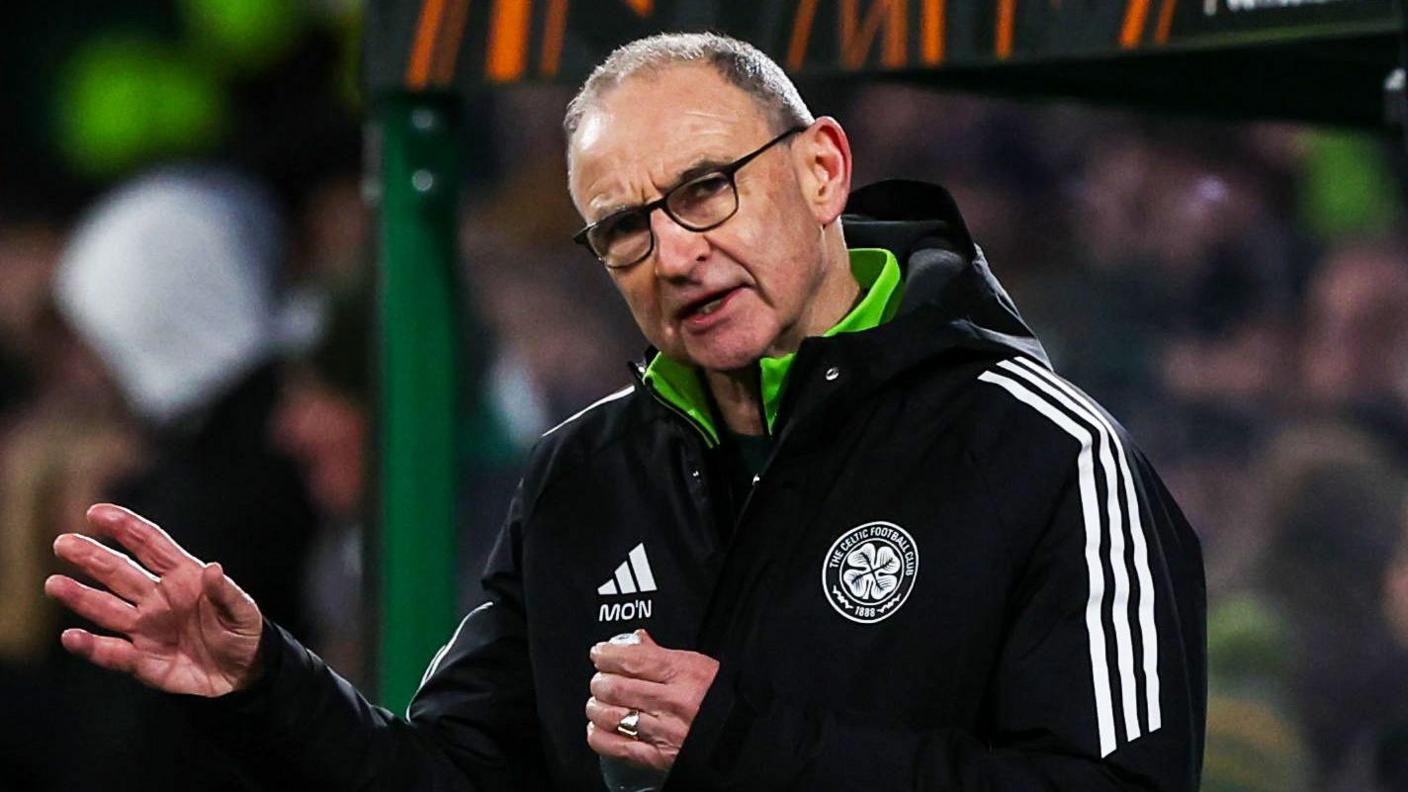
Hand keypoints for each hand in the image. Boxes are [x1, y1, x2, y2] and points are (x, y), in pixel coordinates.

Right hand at [43, 504, 263, 696]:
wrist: (243, 673)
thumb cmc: (242, 632)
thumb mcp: (243, 612)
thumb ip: (226, 593)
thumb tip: (213, 569)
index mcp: (183, 577)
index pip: (149, 545)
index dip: (125, 528)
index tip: (96, 513)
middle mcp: (157, 598)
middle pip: (119, 572)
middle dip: (92, 557)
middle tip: (63, 543)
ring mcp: (145, 628)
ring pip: (106, 608)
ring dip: (80, 597)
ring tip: (55, 585)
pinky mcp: (141, 660)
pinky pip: (111, 652)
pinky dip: (90, 646)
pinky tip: (70, 637)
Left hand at [585, 629, 719, 772]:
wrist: (744, 739)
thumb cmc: (723, 699)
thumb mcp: (700, 667)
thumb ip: (662, 654)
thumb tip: (635, 641)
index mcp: (686, 674)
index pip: (633, 659)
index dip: (607, 655)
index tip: (599, 653)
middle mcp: (673, 702)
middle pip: (616, 686)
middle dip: (600, 680)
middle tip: (600, 679)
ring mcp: (664, 732)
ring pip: (610, 715)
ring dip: (596, 706)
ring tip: (598, 701)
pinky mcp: (657, 758)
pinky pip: (614, 746)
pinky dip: (598, 735)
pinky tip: (598, 727)